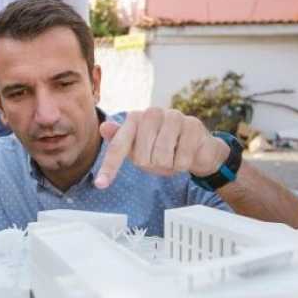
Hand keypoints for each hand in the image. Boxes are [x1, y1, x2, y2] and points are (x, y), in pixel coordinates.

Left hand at [94, 107, 229, 188]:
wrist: (197, 148)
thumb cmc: (163, 149)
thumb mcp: (138, 149)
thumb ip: (120, 142)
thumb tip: (103, 128)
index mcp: (135, 118)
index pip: (119, 145)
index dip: (110, 166)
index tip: (100, 184)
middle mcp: (152, 113)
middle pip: (142, 157)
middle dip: (151, 164)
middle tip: (159, 156)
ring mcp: (174, 117)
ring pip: (161, 158)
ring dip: (167, 165)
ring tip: (172, 155)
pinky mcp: (194, 126)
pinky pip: (181, 160)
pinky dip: (182, 165)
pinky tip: (186, 154)